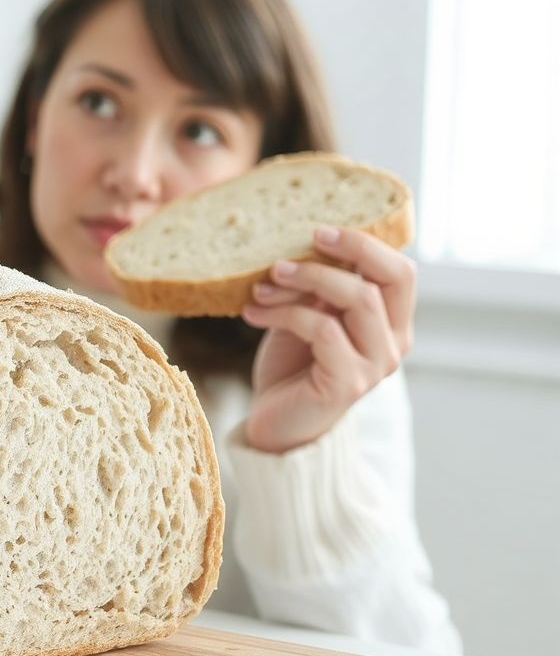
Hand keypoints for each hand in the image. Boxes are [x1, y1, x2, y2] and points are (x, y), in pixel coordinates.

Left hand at [239, 226, 415, 452]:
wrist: (274, 424)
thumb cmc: (292, 366)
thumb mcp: (309, 317)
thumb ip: (321, 289)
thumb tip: (304, 241)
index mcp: (390, 322)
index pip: (401, 271)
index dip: (366, 243)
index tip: (317, 231)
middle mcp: (393, 343)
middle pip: (389, 278)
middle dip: (344, 252)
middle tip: (291, 250)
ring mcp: (375, 365)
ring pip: (356, 299)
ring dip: (304, 281)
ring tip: (262, 284)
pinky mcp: (348, 383)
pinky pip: (323, 329)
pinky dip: (284, 314)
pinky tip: (252, 314)